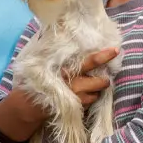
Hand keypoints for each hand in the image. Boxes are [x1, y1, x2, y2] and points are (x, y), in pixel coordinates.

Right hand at [0, 47, 119, 141]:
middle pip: (97, 81)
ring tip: (89, 88)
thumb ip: (55, 54)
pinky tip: (81, 96)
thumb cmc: (36, 81)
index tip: (115, 50)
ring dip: (95, 91)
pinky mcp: (74, 108)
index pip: (88, 61)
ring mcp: (74, 97)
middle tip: (104, 78)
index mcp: (65, 69)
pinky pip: (88, 102)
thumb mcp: (43, 64)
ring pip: (95, 93)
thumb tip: (63, 35)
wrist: (27, 106)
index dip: (102, 55)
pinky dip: (88, 99)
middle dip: (103, 80)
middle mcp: (72, 83)